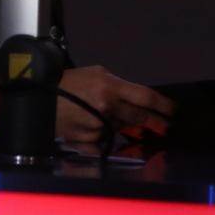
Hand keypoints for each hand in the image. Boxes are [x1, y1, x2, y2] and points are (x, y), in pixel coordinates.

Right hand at [56, 65, 174, 144]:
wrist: (40, 98)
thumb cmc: (68, 81)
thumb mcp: (96, 73)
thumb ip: (119, 87)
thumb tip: (137, 101)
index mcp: (109, 87)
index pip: (145, 97)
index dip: (163, 105)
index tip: (174, 111)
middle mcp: (107, 108)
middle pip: (140, 117)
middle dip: (154, 121)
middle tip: (163, 125)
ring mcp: (99, 127)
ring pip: (122, 128)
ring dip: (122, 125)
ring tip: (104, 115)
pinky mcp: (90, 141)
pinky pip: (106, 140)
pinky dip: (104, 135)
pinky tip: (90, 125)